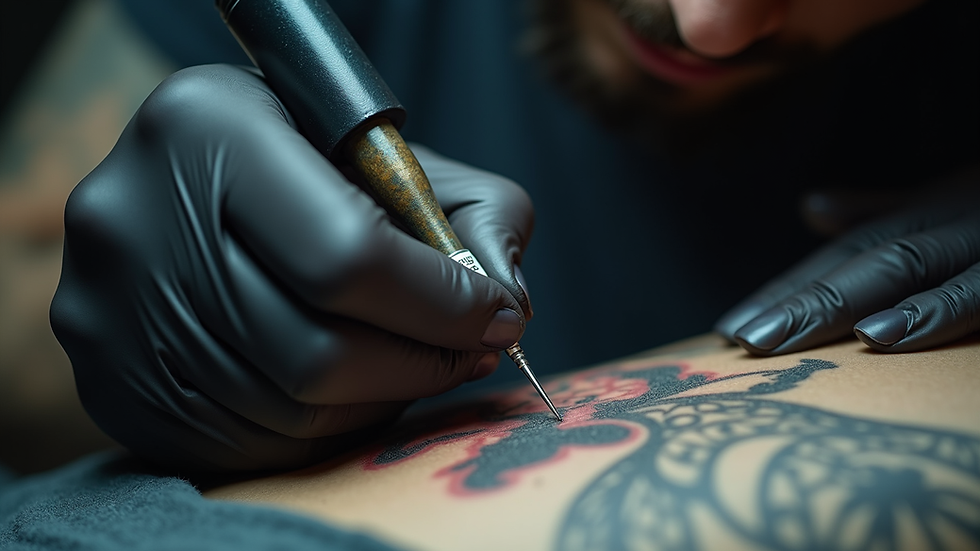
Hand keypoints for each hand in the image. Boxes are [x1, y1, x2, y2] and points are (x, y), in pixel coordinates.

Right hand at [50, 65, 533, 471]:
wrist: (188, 182)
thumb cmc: (307, 160)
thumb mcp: (393, 150)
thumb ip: (476, 208)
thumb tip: (506, 301)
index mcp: (207, 128)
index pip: (346, 255)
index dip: (440, 302)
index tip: (494, 314)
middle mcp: (134, 220)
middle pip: (313, 350)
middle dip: (421, 362)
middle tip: (470, 350)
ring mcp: (109, 311)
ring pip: (285, 407)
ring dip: (383, 399)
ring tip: (420, 363)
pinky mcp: (111, 382)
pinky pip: (247, 442)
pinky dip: (328, 427)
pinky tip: (362, 388)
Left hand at [715, 170, 979, 355]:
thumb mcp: (952, 205)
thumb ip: (882, 212)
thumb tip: (812, 208)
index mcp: (927, 213)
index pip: (841, 254)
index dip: (785, 290)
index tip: (728, 329)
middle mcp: (948, 220)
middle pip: (857, 258)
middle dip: (796, 300)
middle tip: (741, 340)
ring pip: (901, 265)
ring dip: (837, 301)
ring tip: (780, 338)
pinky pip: (976, 289)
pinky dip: (930, 311)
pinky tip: (879, 336)